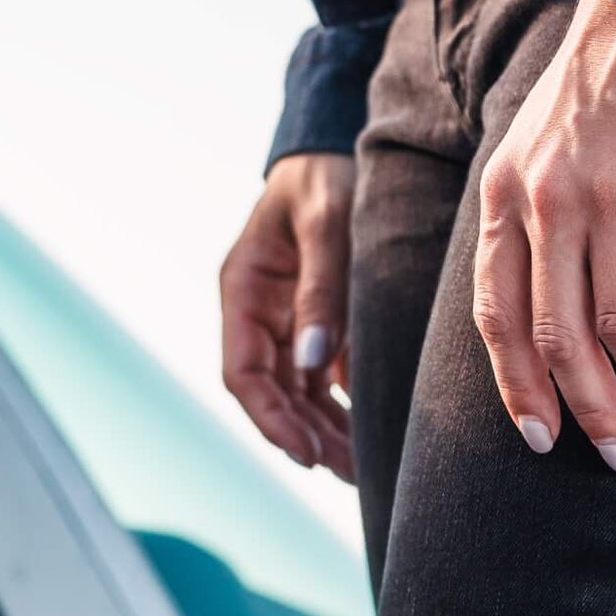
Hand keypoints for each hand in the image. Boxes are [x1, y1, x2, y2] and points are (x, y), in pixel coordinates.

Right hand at [219, 152, 355, 480]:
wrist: (340, 142)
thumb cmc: (327, 176)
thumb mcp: (326, 222)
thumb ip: (321, 288)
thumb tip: (312, 363)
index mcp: (243, 289)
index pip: (243, 372)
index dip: (270, 417)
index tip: (305, 452)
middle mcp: (260, 310)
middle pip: (273, 391)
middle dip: (305, 435)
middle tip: (350, 472)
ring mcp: (288, 316)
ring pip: (299, 388)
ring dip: (325, 427)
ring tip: (364, 465)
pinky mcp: (318, 314)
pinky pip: (324, 370)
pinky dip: (343, 400)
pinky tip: (372, 425)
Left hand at [473, 0, 615, 470]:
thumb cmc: (608, 78)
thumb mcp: (537, 139)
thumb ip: (532, 215)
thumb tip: (546, 311)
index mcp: (510, 191)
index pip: (500, 315)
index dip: (520, 387)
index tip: (543, 439)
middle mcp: (556, 201)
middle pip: (564, 336)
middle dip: (591, 411)